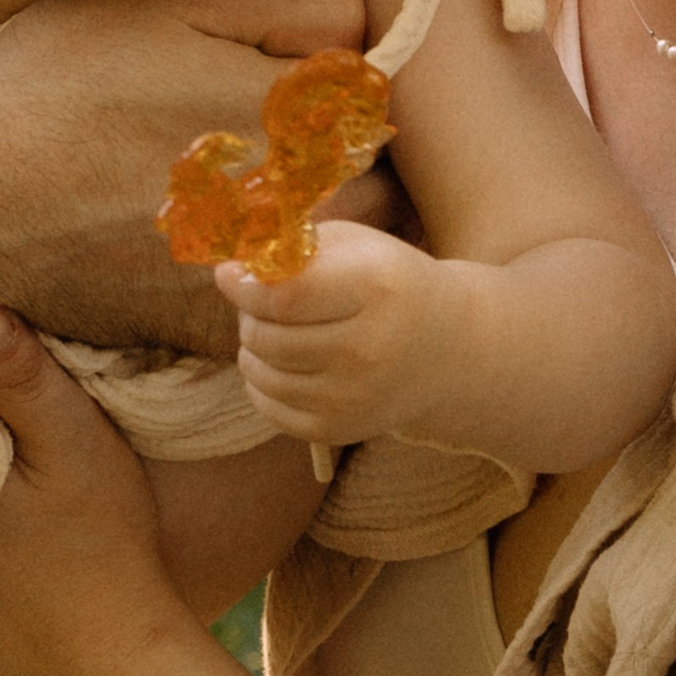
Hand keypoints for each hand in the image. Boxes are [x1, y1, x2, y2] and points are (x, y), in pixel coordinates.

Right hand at [0, 0, 373, 500]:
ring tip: (233, 183)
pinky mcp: (228, 315)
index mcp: (266, 68)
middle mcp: (279, 162)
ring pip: (354, 208)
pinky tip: (212, 245)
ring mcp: (258, 249)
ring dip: (320, 196)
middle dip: (324, 116)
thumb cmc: (42, 87)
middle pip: (366, 123)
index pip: (351, 29)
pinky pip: (302, 285)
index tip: (249, 46)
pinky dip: (277, 270)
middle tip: (238, 118)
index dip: (305, 31)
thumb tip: (354, 12)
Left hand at [222, 221, 452, 451]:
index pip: (284, 297)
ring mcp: (354, 397)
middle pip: (267, 337)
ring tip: (273, 328)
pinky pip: (269, 406)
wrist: (446, 347)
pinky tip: (282, 361)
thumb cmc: (388, 282)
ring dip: (252, 346)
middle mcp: (367, 349)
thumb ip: (296, 247)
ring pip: (261, 372)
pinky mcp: (339, 430)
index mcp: (375, 289)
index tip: (229, 274)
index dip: (244, 286)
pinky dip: (262, 381)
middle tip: (257, 301)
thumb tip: (233, 267)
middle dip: (248, 314)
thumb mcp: (356, 245)